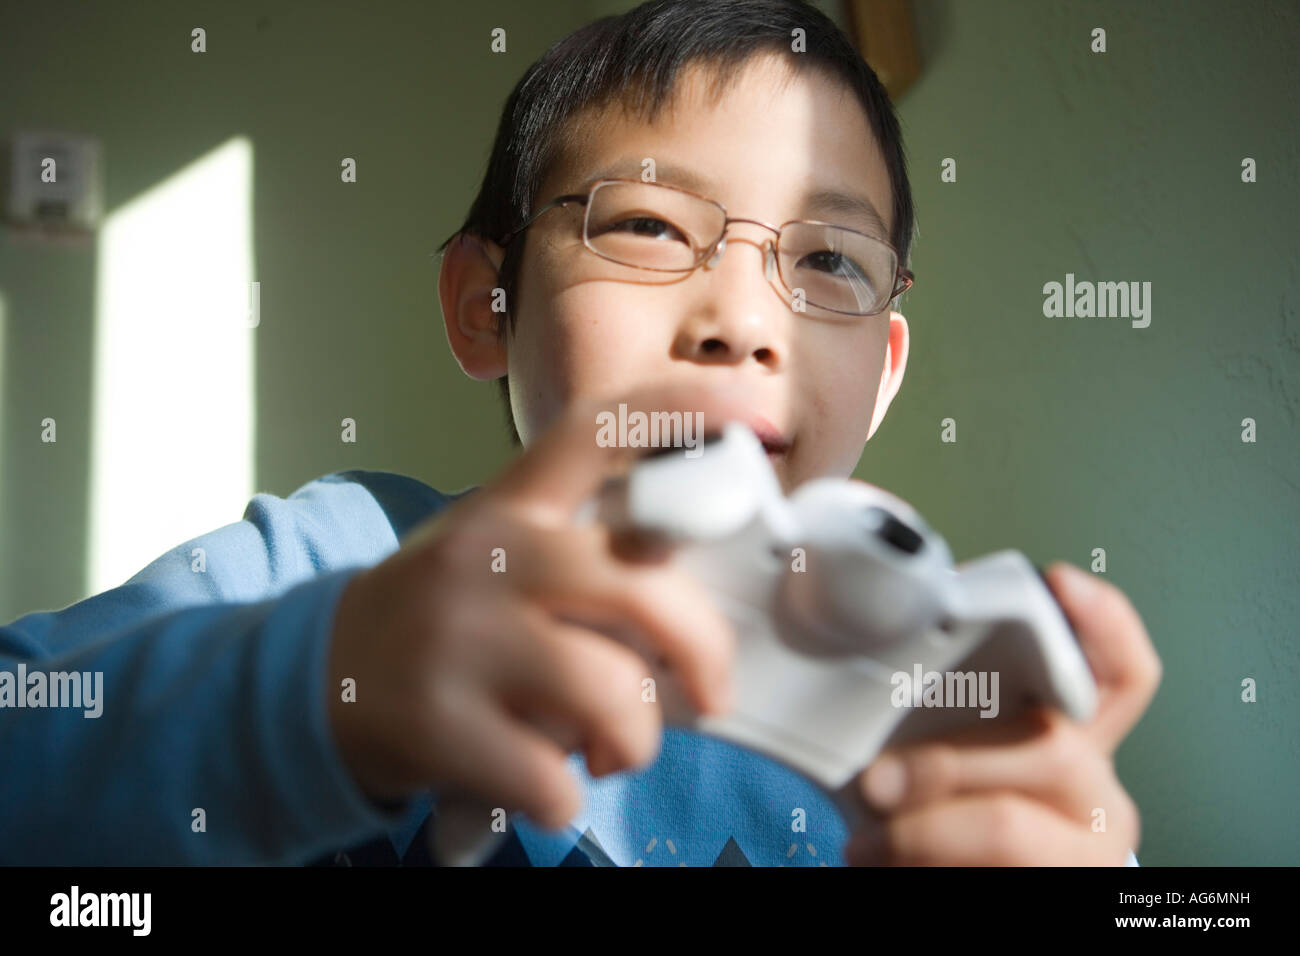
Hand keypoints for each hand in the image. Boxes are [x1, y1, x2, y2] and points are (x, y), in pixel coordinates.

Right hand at [326, 383, 751, 827]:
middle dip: (704, 653)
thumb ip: (582, 555)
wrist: (316, 677)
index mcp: (511, 506)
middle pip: (645, 588)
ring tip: (610, 750)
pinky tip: (546, 784)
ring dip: (634, 742)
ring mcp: (461, 638)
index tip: (756, 414)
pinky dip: (569, 797)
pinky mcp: (438, 723)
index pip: (599, 432)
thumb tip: (700, 607)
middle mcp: (490, 557)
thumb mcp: (498, 553)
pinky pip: (556, 777)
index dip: (685, 411)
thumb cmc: (443, 617)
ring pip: (613, 693)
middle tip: (707, 694)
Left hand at [844, 562, 1161, 864]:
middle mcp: (1095, 788)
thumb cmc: (958, 805)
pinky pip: (988, 872)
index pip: (1122, 670)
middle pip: (1051, 746)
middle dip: (948, 761)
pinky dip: (919, 865)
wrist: (965, 878)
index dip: (1104, 623)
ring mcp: (1083, 848)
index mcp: (1079, 734)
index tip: (1060, 581)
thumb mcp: (958, 744)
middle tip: (875, 778)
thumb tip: (866, 660)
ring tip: (868, 839)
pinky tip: (886, 862)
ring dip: (921, 830)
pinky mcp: (1058, 888)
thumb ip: (945, 699)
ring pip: (1009, 825)